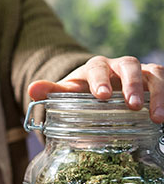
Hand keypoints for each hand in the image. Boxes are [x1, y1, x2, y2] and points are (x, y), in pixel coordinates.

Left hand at [28, 56, 163, 122]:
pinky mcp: (154, 82)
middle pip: (130, 66)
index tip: (101, 96)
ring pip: (154, 74)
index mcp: (96, 66)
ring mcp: (141, 72)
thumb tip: (32, 89)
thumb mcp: (68, 92)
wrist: (100, 88)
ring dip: (157, 94)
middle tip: (132, 106)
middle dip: (131, 86)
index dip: (100, 80)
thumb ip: (52, 92)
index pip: (98, 68)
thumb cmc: (83, 91)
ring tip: (157, 117)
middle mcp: (121, 66)